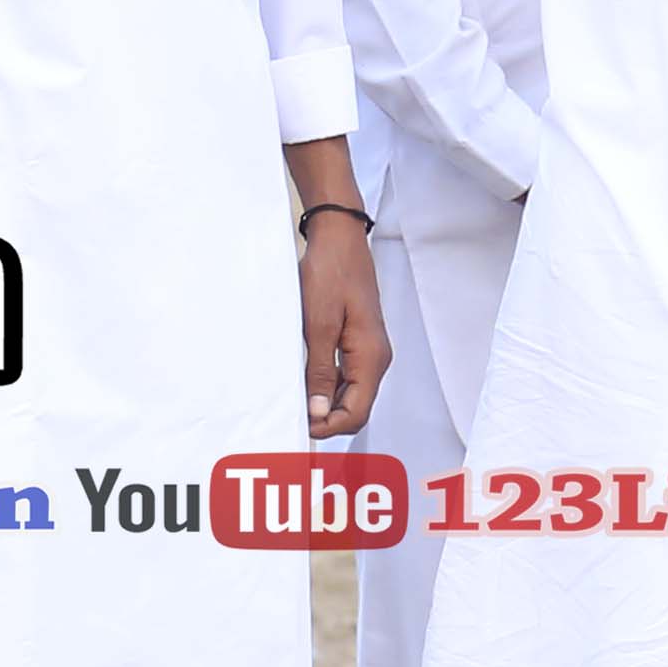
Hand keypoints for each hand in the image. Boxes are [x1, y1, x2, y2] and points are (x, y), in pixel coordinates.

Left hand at [299, 214, 387, 436]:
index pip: (357, 413)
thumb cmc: (331, 273)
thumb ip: (321, 371)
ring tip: (295, 399)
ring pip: (351, 393)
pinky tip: (305, 379)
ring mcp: (368, 350)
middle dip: (326, 419)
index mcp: (371, 357)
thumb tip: (319, 410)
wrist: (339, 239)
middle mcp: (375, 358)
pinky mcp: (358, 341)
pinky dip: (327, 385)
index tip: (299, 425)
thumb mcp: (319, 325)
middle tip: (291, 415)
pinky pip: (346, 375)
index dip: (329, 427)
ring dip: (325, 403)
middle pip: (356, 407)